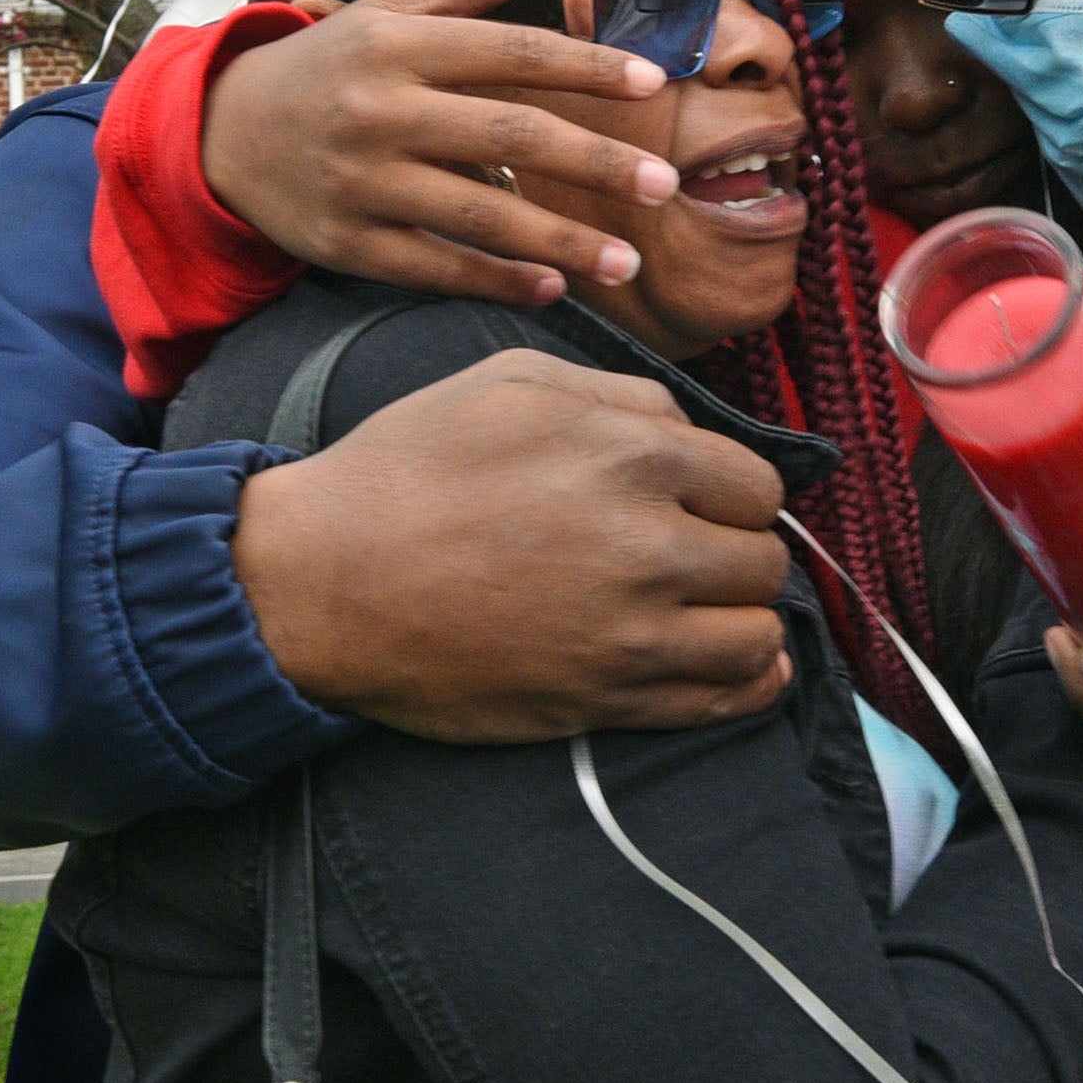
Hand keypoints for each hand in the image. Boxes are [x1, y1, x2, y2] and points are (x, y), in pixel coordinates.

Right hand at [206, 0, 679, 306]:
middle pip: (507, 134)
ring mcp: (362, 182)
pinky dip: (498, 282)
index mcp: (399, 43)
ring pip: (479, 215)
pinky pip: (437, 268)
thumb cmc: (334, 67)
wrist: (221, 134)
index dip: (585, 65)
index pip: (510, 50)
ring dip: (561, 243)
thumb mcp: (393, 10)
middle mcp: (380, 110)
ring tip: (627, 264)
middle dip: (594, 163)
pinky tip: (553, 287)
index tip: (651, 82)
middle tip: (666, 186)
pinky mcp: (347, 243)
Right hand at [234, 349, 797, 741]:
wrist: (319, 583)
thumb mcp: (513, 383)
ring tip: (705, 611)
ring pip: (757, 634)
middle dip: (735, 553)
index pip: (756, 485)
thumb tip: (688, 429)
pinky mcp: (606, 699)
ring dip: (742, 619)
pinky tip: (735, 666)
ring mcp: (632, 632)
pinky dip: (745, 682)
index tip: (698, 504)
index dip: (729, 493)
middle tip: (691, 556)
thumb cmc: (408, 471)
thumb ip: (622, 394)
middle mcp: (649, 545)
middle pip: (763, 559)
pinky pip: (723, 699)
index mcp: (633, 455)